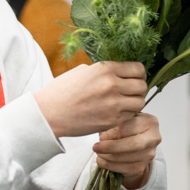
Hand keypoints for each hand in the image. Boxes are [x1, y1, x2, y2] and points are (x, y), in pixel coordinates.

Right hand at [33, 62, 147, 138]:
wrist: (47, 114)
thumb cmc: (59, 93)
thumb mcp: (80, 72)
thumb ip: (101, 71)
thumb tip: (115, 72)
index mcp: (104, 69)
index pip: (138, 69)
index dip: (137, 74)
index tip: (133, 78)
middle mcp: (112, 85)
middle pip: (142, 86)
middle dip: (137, 89)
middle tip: (129, 92)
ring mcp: (113, 104)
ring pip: (140, 102)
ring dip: (134, 103)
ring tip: (123, 104)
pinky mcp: (111, 120)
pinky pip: (130, 116)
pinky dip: (126, 114)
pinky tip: (115, 113)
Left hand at [94, 112, 160, 188]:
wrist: (131, 149)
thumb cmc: (124, 131)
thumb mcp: (119, 122)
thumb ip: (113, 125)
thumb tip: (104, 138)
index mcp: (149, 121)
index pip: (130, 126)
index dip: (112, 132)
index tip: (101, 136)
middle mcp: (153, 138)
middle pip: (132, 144)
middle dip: (111, 147)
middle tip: (96, 147)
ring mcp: (149, 154)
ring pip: (127, 158)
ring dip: (108, 157)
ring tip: (99, 153)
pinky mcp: (142, 167)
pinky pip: (124, 168)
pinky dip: (109, 165)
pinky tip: (103, 161)